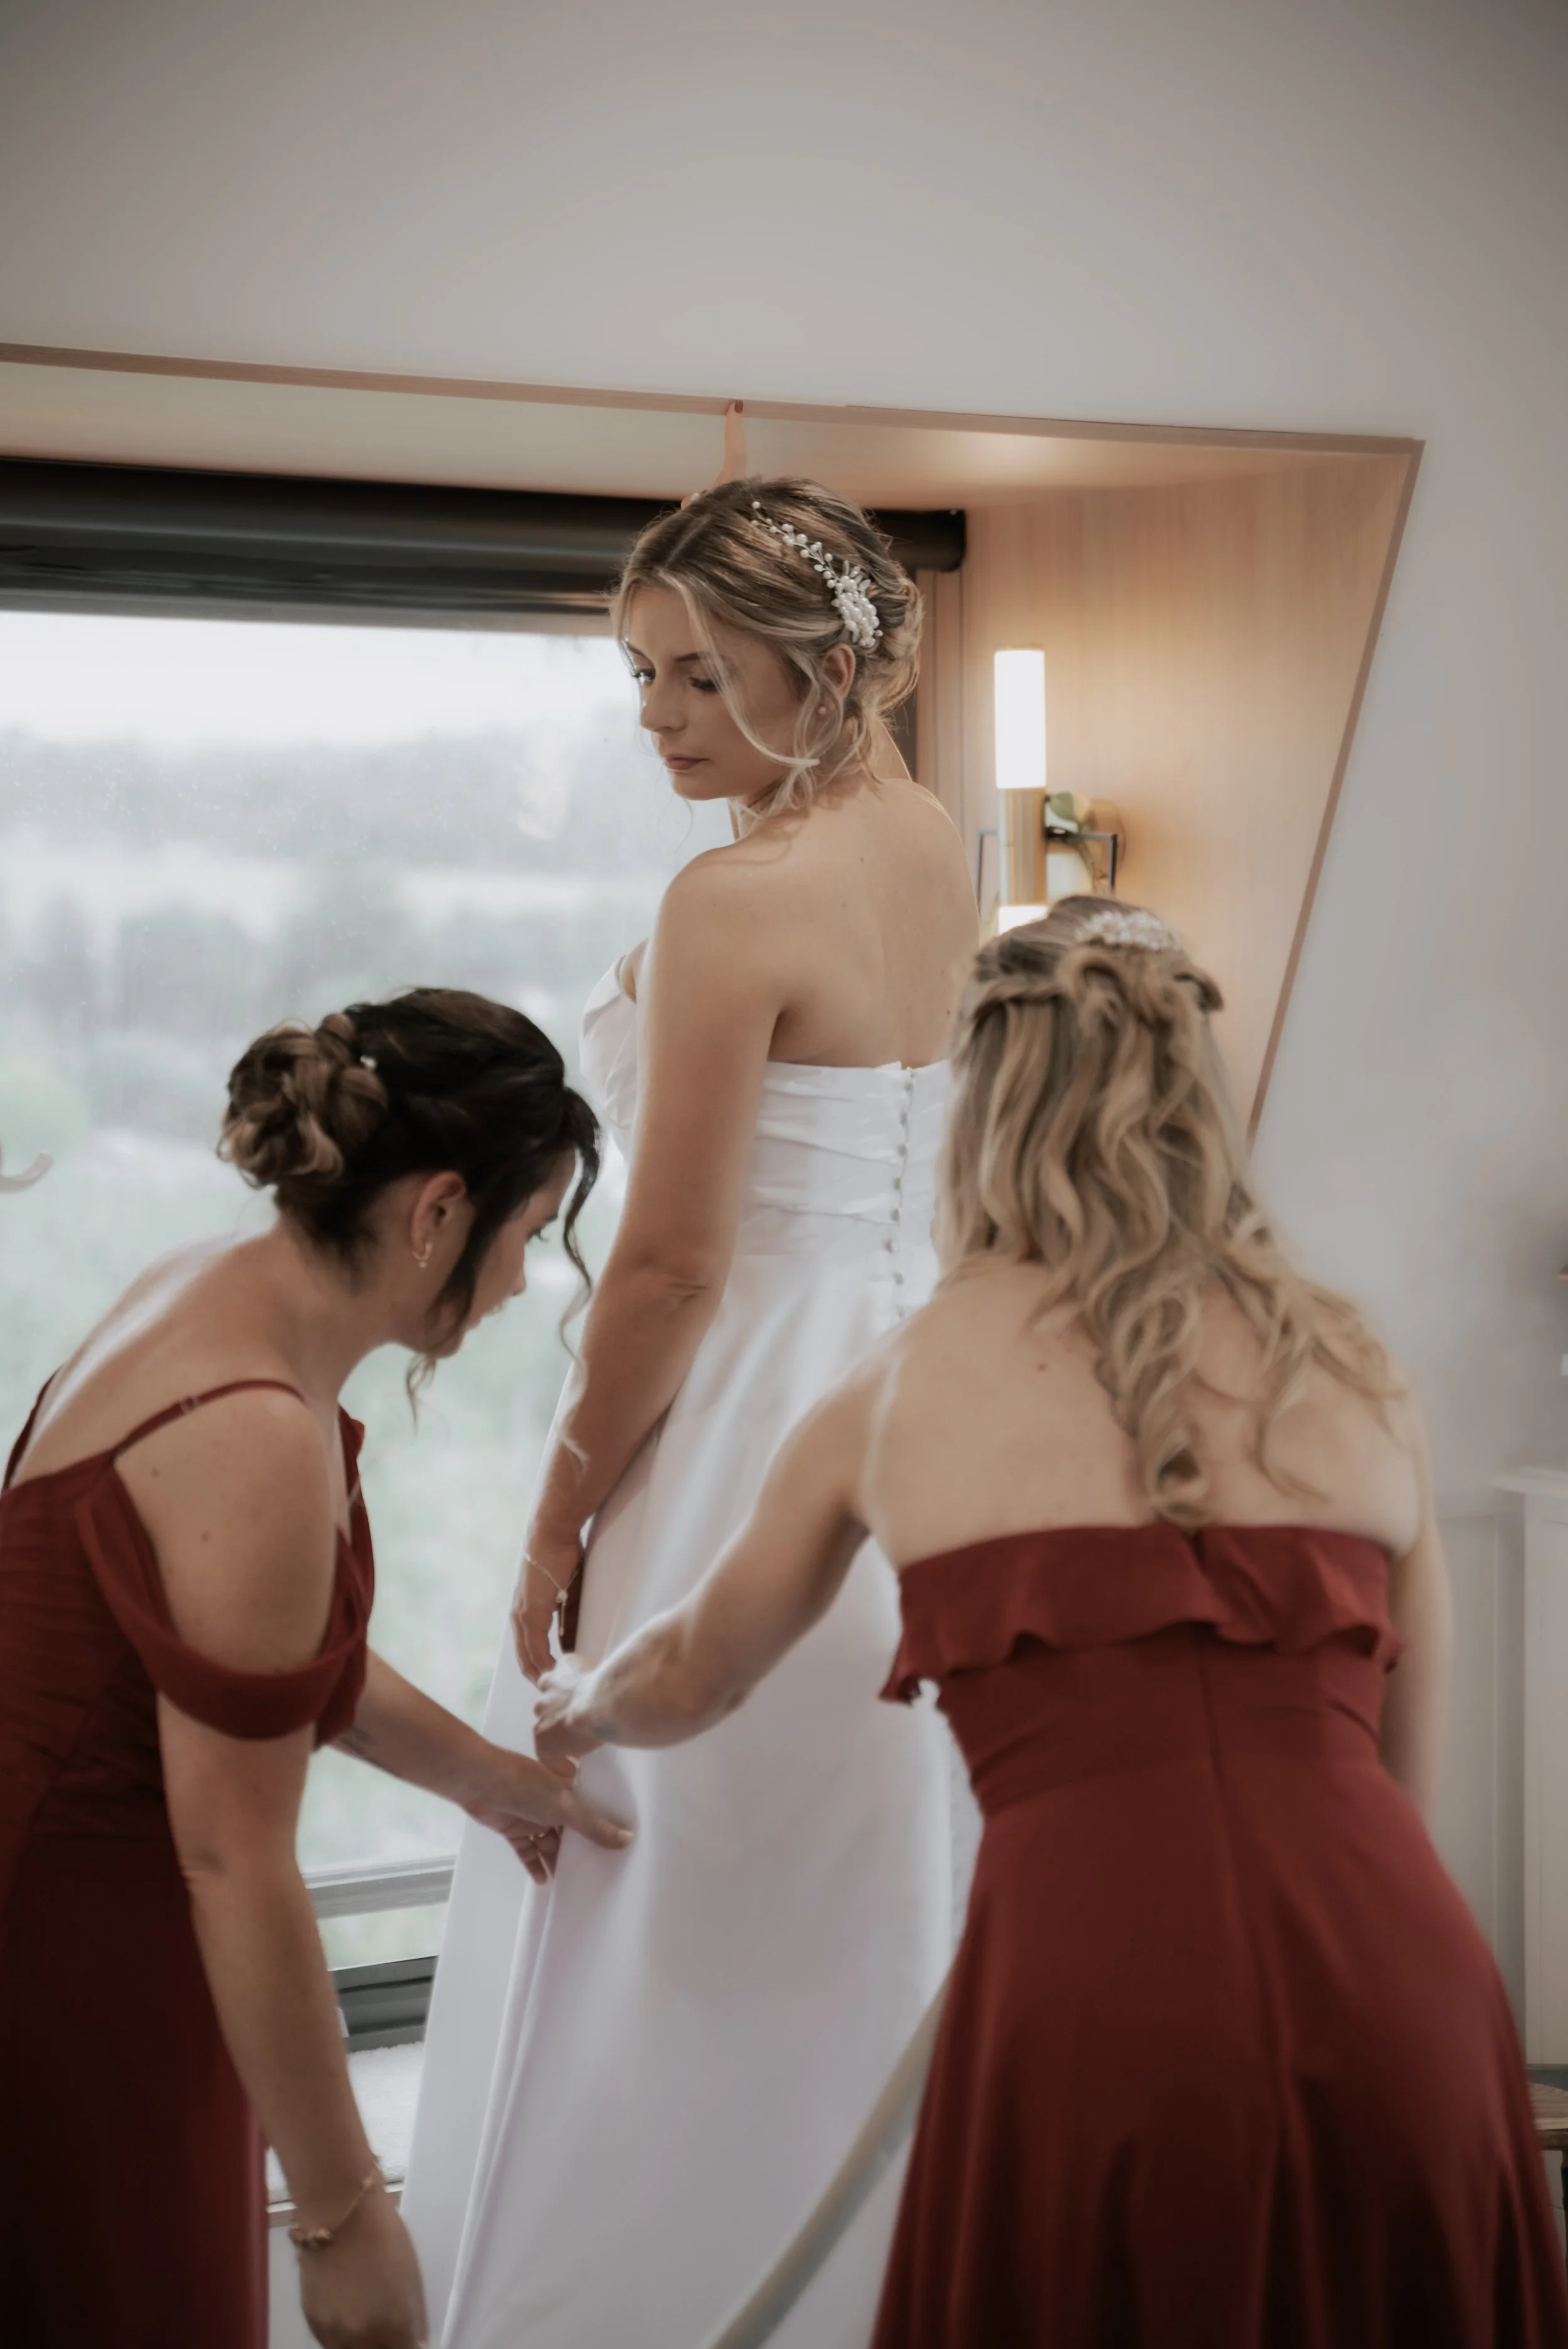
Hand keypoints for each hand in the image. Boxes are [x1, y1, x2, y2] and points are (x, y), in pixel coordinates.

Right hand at [298, 2185, 427, 2347]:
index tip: (408, 2338)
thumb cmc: (385, 2237)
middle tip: (388, 2330)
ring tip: (367, 2319)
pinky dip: (341, 2335)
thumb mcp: (412, 2279)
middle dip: (383, 2345)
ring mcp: (332, 2333)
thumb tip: (415, 2341)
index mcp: (393, 2328)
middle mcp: (360, 2340)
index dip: (407, 2345)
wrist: (339, 2212)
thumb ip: (412, 2319)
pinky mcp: (312, 2322)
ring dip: (361, 2343)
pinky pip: (330, 2341)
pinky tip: (348, 2311)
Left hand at [463, 1732, 629, 1880]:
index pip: (589, 1813)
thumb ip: (594, 1825)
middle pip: (568, 1832)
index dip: (600, 1831)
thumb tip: (627, 1839)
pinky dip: (534, 1864)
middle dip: (578, 1851)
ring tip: (571, 1884)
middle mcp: (551, 1803)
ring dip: (556, 1860)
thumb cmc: (526, 1786)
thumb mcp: (565, 1806)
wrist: (480, 1782)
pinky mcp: (513, 1830)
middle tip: (595, 1874)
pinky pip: (527, 1851)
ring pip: (548, 1844)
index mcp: (568, 1791)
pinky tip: (544, 1880)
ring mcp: (531, 1817)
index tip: (615, 1852)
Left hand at [511, 1523, 582, 1684]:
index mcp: (526, 1613)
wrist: (551, 1533)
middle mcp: (519, 1617)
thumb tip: (570, 1647)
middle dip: (539, 1679)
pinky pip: (536, 1647)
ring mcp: (522, 1615)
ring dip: (542, 1675)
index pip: (529, 1651)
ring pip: (528, 1657)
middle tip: (555, 1697)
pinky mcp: (530, 1612)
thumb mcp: (566, 1595)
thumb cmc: (561, 1558)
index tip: (554, 1684)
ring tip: (556, 1692)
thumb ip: (568, 1621)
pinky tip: (557, 1674)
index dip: (540, 1669)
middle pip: (525, 1660)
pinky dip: (546, 1663)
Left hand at [534, 1658, 607, 1776]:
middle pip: (547, 1703)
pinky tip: (570, 1770)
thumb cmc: (614, 1686)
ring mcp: (543, 1714)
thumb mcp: (609, 1672)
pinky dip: (557, 1762)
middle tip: (575, 1728)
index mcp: (564, 1668)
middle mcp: (548, 1689)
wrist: (604, 1702)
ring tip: (574, 1749)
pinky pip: (545, 1754)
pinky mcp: (543, 1737)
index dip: (566, 1693)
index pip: (557, 1679)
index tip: (574, 1704)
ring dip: (557, 1736)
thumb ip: (606, 1678)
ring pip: (544, 1727)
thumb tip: (627, 1681)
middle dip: (558, 1715)